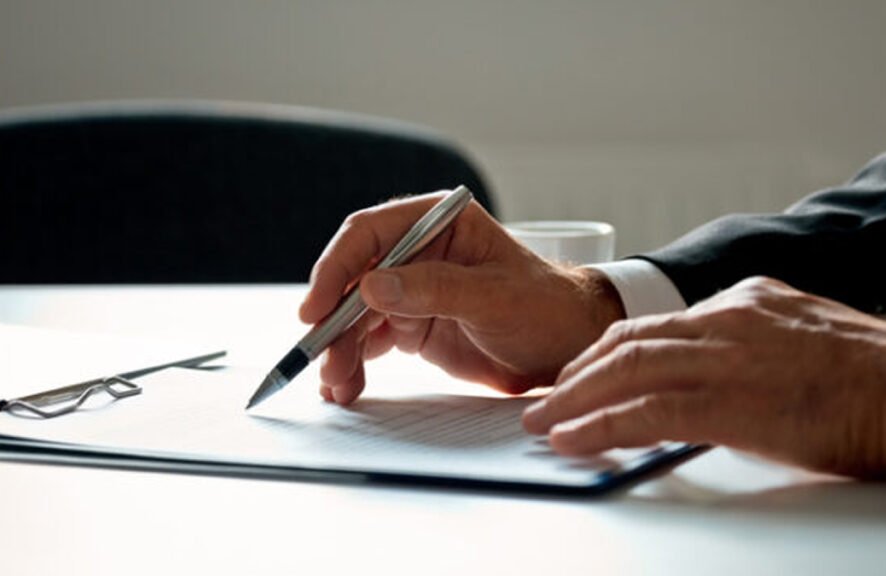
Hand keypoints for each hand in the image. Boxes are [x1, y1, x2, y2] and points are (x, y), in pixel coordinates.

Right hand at [299, 191, 624, 404]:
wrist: (569, 347)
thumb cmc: (546, 306)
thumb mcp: (495, 298)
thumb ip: (436, 289)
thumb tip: (372, 287)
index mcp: (436, 224)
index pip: (369, 235)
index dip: (336, 269)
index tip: (317, 308)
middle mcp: (415, 253)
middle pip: (354, 281)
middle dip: (335, 322)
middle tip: (326, 359)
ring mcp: (411, 291)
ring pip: (356, 317)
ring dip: (342, 350)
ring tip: (338, 385)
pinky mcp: (412, 327)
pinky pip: (371, 343)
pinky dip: (355, 365)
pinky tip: (346, 386)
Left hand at [522, 276, 885, 478]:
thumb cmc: (866, 371)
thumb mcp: (797, 333)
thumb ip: (747, 339)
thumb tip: (715, 364)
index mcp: (740, 302)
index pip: (653, 325)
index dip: (606, 353)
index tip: (581, 374)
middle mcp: (724, 321)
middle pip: (628, 342)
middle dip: (578, 373)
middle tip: (545, 397)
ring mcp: (726, 358)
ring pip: (627, 371)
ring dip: (575, 399)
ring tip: (543, 420)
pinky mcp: (732, 402)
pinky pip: (648, 413)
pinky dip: (602, 426)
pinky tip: (573, 440)